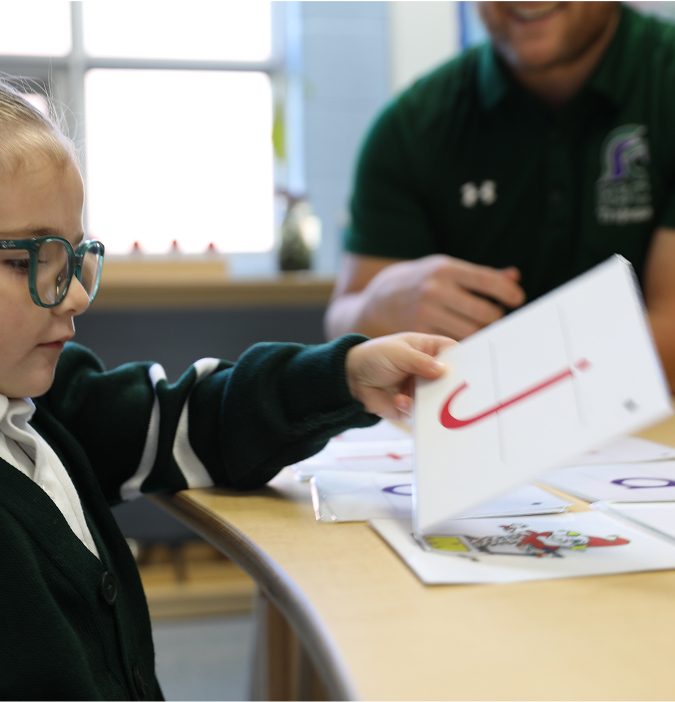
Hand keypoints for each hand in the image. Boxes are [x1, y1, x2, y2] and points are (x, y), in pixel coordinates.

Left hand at [345, 332, 454, 419]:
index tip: (473, 369)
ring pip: (438, 399)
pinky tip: (399, 401)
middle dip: (453, 386)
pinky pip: (420, 412)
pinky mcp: (411, 406)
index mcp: (429, 350)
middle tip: (456, 390)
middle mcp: (429, 371)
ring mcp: (422, 389)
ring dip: (433, 400)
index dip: (464, 360)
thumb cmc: (374, 356)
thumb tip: (444, 370)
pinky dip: (411, 407)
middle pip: (451, 379)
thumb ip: (420, 362)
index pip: (453, 353)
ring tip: (425, 399)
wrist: (350, 379)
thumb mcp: (397, 353)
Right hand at [361, 254, 525, 338]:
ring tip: (483, 331)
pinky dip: (464, 344)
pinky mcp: (419, 332)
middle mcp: (436, 289)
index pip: (488, 281)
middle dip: (496, 318)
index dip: (508, 293)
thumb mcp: (443, 270)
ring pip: (472, 332)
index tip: (517, 299)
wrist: (376, 301)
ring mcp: (426, 312)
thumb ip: (479, 275)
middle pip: (484, 312)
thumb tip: (514, 277)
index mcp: (445, 269)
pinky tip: (465, 341)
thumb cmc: (419, 283)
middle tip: (497, 320)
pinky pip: (454, 344)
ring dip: (482, 334)